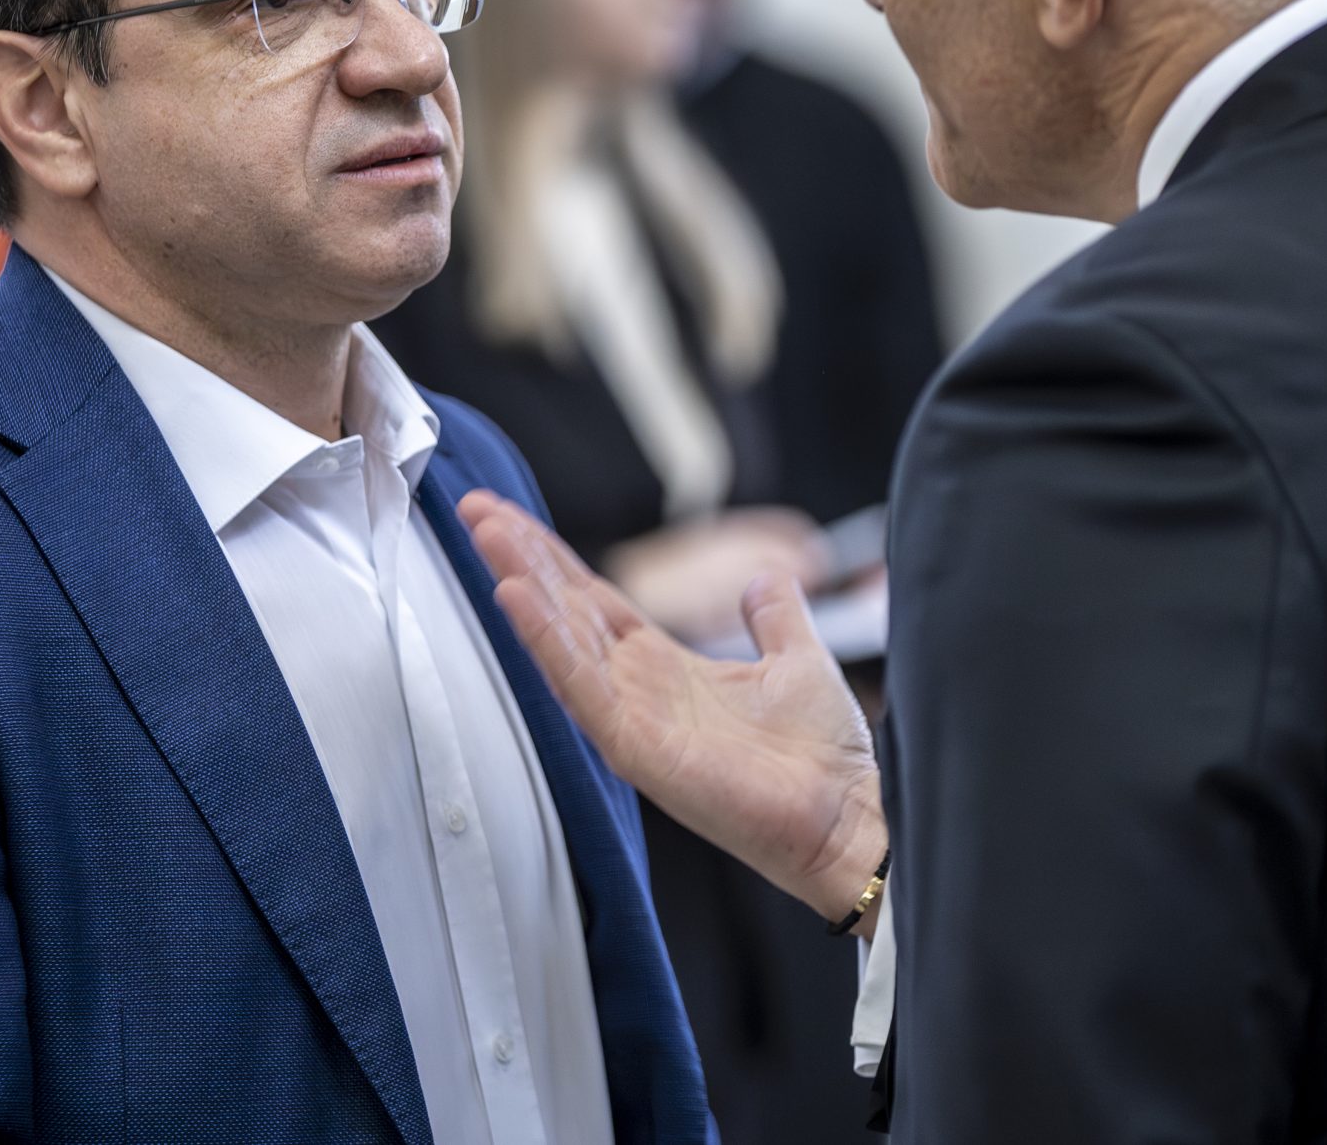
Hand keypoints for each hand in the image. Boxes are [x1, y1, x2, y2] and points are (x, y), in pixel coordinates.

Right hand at [462, 491, 887, 924]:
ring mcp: (631, 721)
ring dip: (523, 585)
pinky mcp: (636, 748)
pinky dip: (547, 641)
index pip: (595, 603)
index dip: (555, 560)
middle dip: (522, 560)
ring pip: (562, 642)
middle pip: (566, 613)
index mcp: (668, 670)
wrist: (849, 817)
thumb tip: (765, 575)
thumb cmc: (823, 758)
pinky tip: (516, 597)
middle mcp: (639, 692)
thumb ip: (774, 616)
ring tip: (488, 536)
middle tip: (478, 509)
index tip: (514, 517)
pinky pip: (582, 687)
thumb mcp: (797, 659)